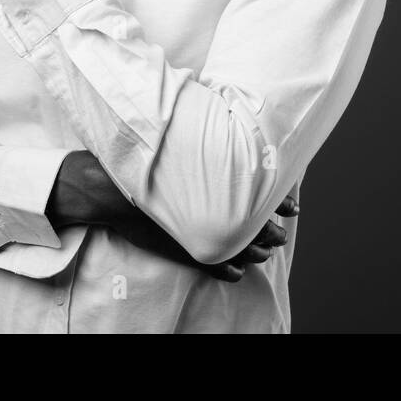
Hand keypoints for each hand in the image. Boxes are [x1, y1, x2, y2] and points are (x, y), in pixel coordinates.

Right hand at [48, 151, 298, 281]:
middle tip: (282, 234)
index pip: (259, 197)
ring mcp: (195, 234)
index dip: (280, 202)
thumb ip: (211, 143)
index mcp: (214, 185)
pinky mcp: (179, 250)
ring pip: (237, 249)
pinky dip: (226, 270)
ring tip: (267, 252)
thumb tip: (239, 127)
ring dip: (254, 251)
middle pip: (253, 225)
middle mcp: (208, 212)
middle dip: (271, 230)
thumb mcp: (183, 142)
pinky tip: (235, 274)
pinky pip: (210, 266)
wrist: (106, 186)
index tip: (294, 206)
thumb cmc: (145, 161)